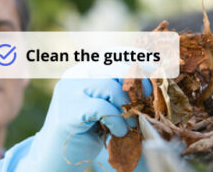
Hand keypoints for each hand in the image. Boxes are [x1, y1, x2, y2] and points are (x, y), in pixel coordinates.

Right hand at [0, 62, 151, 171]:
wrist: (57, 158)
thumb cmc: (87, 132)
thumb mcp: (107, 107)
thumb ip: (120, 92)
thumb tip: (153, 81)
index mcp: (85, 70)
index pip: (115, 53)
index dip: (138, 60)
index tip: (155, 74)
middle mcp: (76, 75)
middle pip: (117, 67)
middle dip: (139, 86)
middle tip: (147, 105)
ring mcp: (70, 91)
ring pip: (111, 87)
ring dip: (128, 109)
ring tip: (130, 126)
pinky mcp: (69, 110)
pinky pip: (103, 108)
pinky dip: (117, 121)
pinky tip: (117, 133)